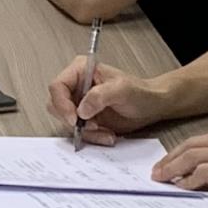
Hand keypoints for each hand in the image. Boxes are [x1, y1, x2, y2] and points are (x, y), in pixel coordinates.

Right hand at [46, 57, 162, 140]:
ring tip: (105, 131)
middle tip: (92, 126)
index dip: (62, 104)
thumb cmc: (140, 92)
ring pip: (67, 122)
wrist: (150, 106)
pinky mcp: (85, 119)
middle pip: (57, 106)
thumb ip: (100, 96)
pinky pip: (78, 132)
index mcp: (81, 71)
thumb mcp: (122, 89)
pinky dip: (91, 137)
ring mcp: (79, 103)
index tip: (75, 118)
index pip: (57, 86)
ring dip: (85, 132)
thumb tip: (82, 109)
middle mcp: (77, 86)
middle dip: (74, 121)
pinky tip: (107, 134)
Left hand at [152, 119, 207, 207]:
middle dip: (170, 159)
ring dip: (173, 170)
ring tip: (162, 180)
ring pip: (191, 157)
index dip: (180, 151)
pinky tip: (181, 188)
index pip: (200, 138)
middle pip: (190, 144)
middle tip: (157, 172)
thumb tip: (205, 170)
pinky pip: (202, 173)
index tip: (168, 162)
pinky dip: (188, 181)